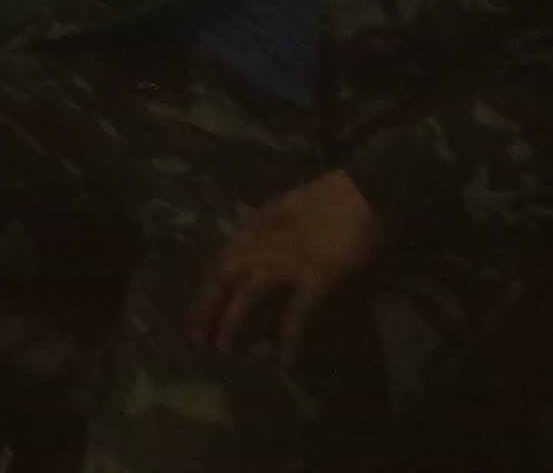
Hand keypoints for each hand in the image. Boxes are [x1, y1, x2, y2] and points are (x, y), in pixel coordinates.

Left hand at [189, 169, 381, 360]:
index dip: (203, 289)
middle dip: (206, 309)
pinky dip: (288, 338)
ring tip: (224, 349)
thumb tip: (245, 260)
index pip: (217, 263)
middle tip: (196, 339)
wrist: (357, 196)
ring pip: (247, 297)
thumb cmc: (322, 201)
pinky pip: (295, 315)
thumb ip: (260, 236)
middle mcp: (260, 246)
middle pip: (222, 280)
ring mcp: (285, 263)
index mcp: (251, 229)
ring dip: (233, 324)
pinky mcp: (314, 279)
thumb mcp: (277, 214)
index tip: (195, 310)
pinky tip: (284, 358)